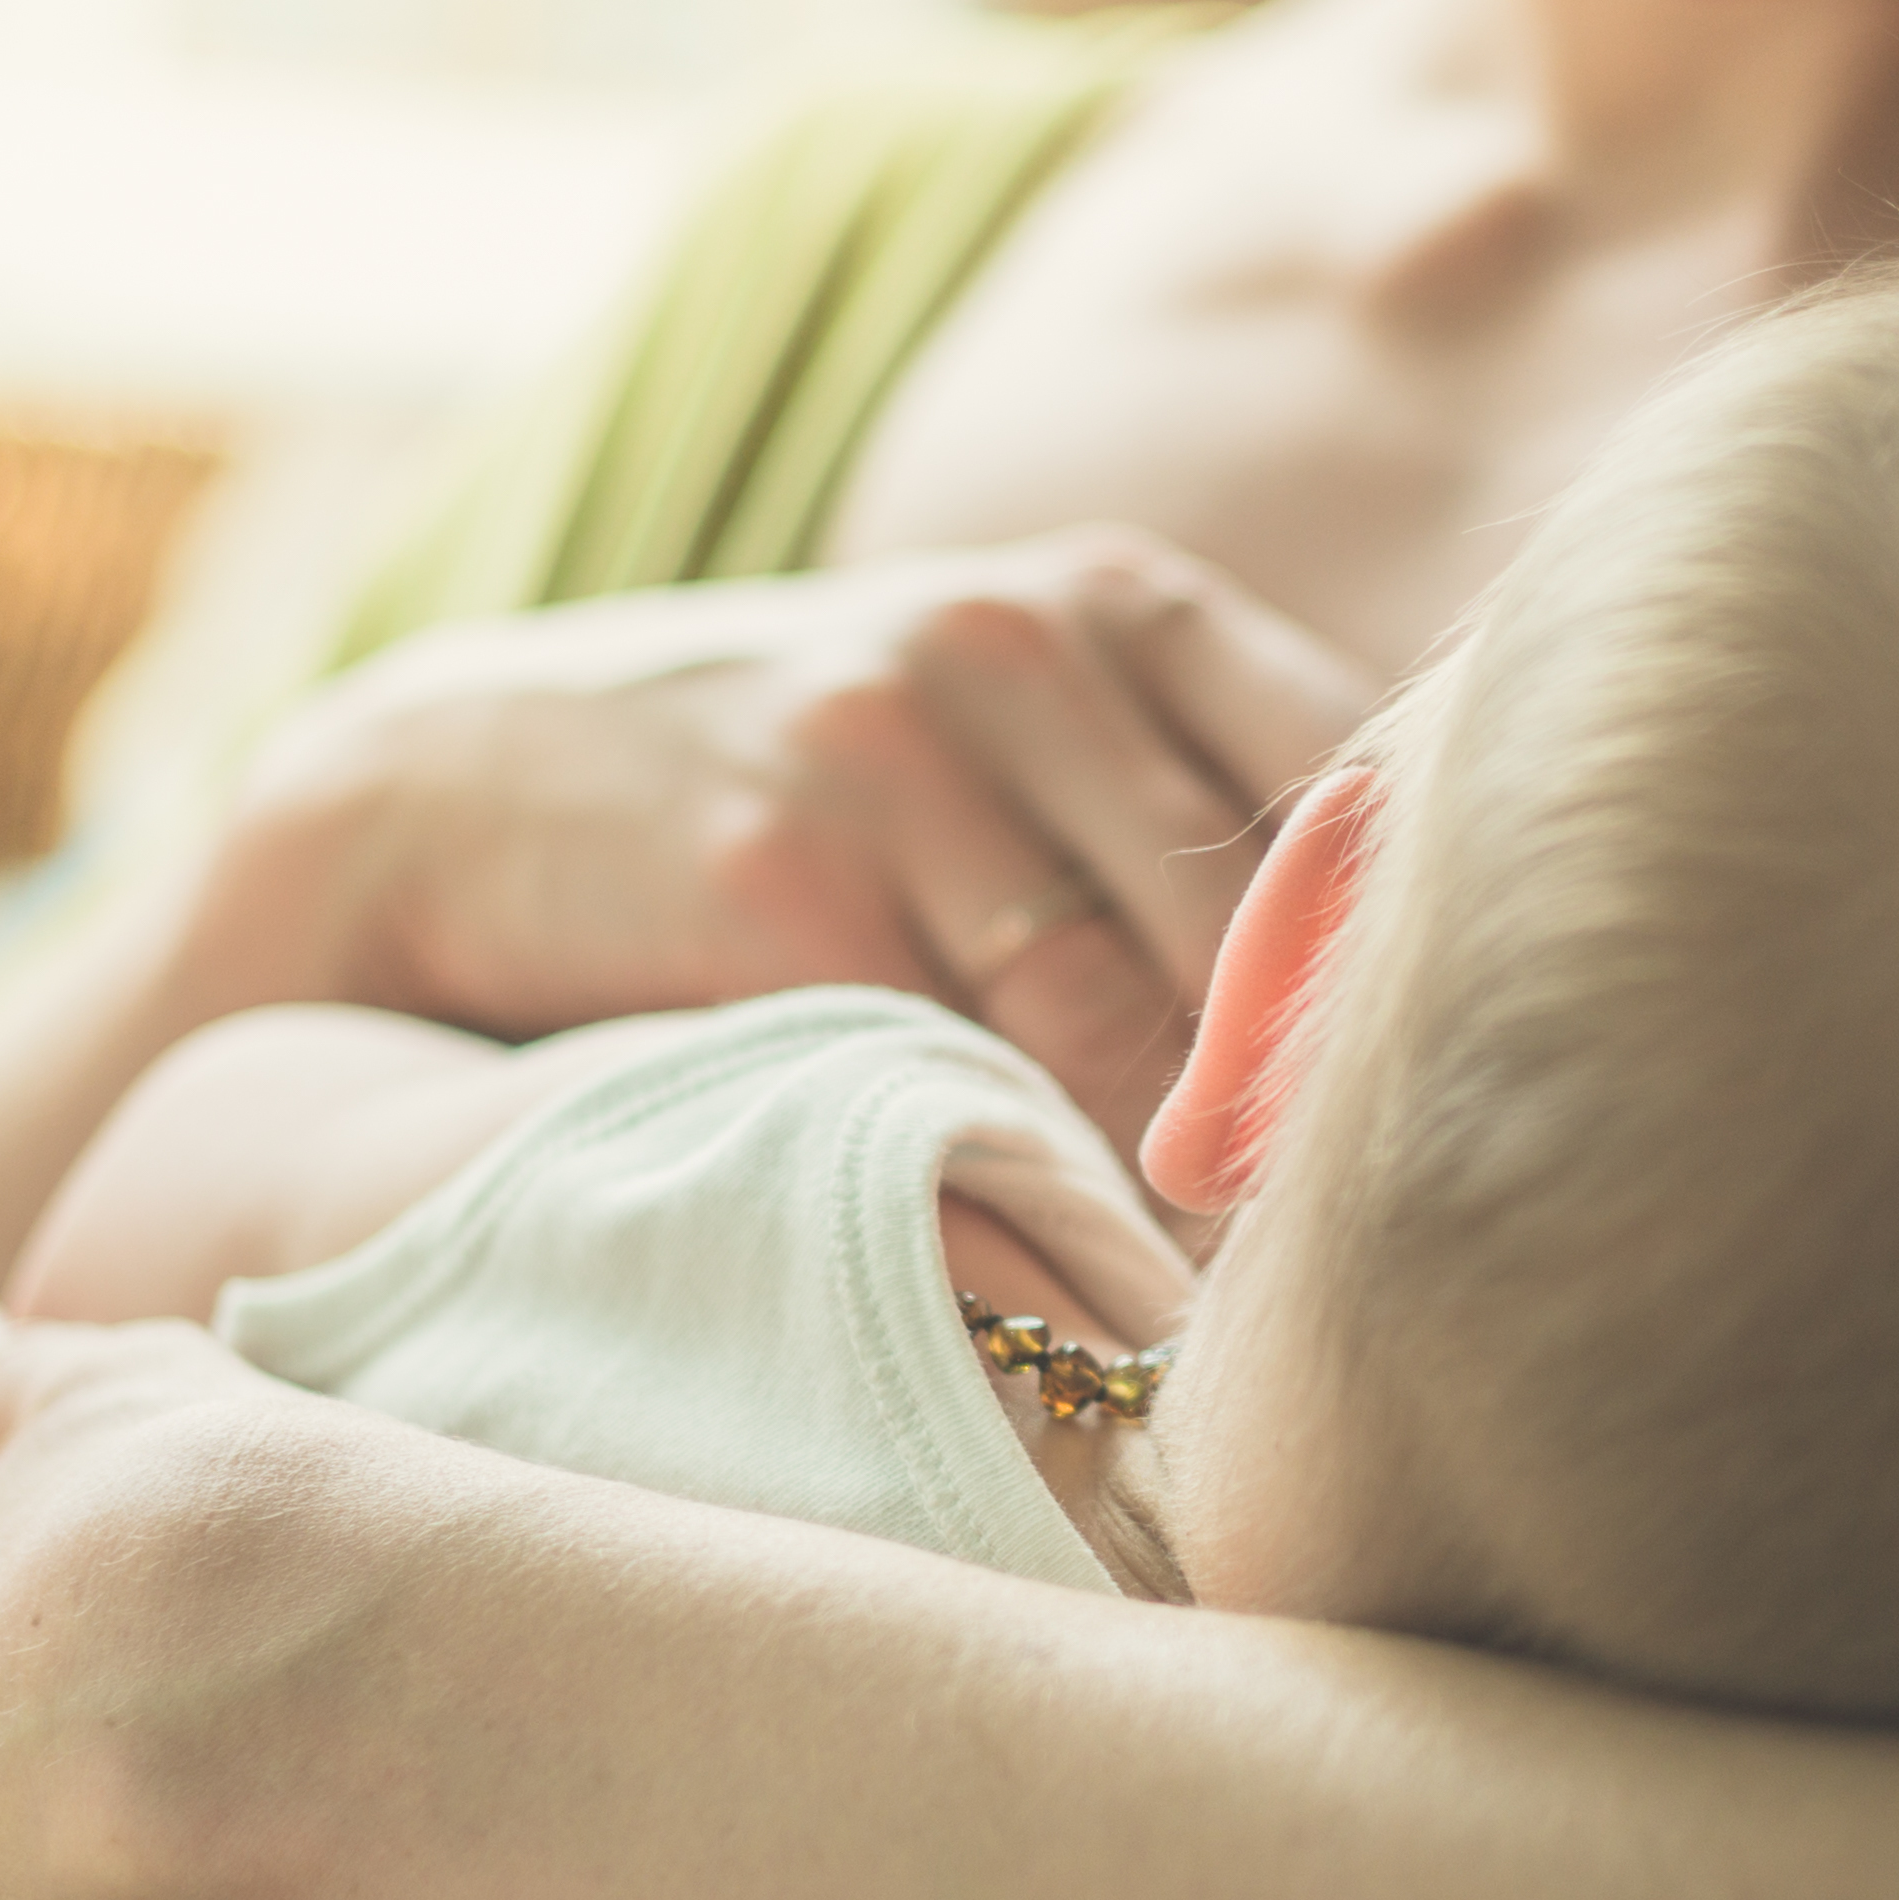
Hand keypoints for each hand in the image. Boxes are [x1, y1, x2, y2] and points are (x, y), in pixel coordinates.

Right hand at [197, 529, 1376, 1149]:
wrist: (466, 784)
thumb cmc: (803, 789)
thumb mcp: (1002, 732)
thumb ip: (1182, 811)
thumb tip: (1397, 1008)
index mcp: (1115, 602)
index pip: (1348, 777)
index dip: (1399, 956)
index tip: (1432, 1089)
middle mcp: (1017, 646)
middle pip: (1250, 916)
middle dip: (1296, 1098)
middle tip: (1355, 1246)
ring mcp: (890, 749)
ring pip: (1118, 1014)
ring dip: (1177, 1169)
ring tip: (1229, 1297)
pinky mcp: (779, 874)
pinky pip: (960, 1066)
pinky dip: (1024, 1172)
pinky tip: (1054, 1250)